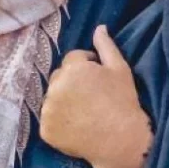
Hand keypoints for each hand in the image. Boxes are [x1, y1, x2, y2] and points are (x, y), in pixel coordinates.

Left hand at [41, 26, 152, 167]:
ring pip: (52, 97)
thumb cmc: (123, 101)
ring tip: (83, 111)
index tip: (99, 80)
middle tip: (91, 96)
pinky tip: (75, 125)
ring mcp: (48, 109)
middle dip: (71, 82)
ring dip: (63, 100)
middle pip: (59, 77)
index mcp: (73, 68)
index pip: (73, 58)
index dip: (87, 67)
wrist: (120, 140)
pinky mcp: (45, 129)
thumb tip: (99, 28)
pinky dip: (58, 120)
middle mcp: (56, 86)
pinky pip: (49, 118)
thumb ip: (106, 46)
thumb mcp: (120, 69)